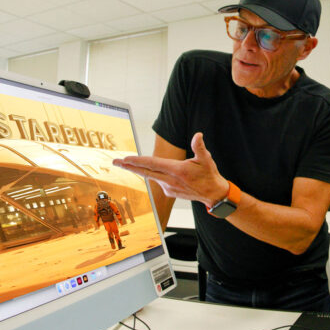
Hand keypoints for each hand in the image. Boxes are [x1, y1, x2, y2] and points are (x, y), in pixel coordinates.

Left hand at [113, 132, 229, 206]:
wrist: (213, 194)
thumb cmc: (210, 175)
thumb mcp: (207, 159)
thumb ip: (200, 147)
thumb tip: (198, 135)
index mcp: (177, 171)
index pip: (152, 164)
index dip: (137, 161)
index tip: (125, 159)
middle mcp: (170, 181)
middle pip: (145, 172)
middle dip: (129, 167)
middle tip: (115, 162)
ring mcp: (169, 188)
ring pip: (151, 176)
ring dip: (139, 170)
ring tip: (127, 164)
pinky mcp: (170, 192)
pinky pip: (158, 181)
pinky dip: (153, 175)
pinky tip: (153, 172)